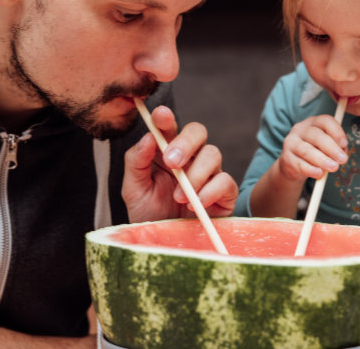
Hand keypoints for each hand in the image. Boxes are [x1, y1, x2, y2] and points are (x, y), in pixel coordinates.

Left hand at [122, 105, 237, 222]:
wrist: (165, 244)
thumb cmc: (150, 214)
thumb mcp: (134, 189)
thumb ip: (136, 162)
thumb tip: (149, 137)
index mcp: (166, 151)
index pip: (169, 127)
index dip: (166, 118)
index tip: (160, 115)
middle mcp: (190, 158)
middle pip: (198, 131)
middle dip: (185, 143)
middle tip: (171, 162)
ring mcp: (209, 173)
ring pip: (213, 153)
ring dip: (195, 174)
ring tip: (178, 197)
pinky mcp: (225, 192)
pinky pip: (225, 181)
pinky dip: (209, 191)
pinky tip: (195, 204)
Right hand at [278, 114, 347, 181]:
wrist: (293, 164)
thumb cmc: (314, 152)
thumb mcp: (326, 146)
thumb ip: (335, 147)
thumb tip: (342, 153)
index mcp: (313, 122)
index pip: (325, 121)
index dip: (336, 131)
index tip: (344, 144)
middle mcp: (300, 129)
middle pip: (316, 135)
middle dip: (332, 148)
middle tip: (342, 159)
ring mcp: (291, 143)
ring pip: (307, 150)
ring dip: (322, 160)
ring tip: (333, 167)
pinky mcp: (286, 158)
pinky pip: (300, 164)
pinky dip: (311, 170)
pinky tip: (319, 173)